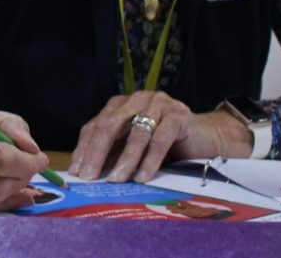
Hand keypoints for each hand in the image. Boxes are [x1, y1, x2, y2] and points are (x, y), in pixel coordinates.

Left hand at [69, 91, 247, 182]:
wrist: (204, 137)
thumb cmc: (164, 144)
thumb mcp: (133, 147)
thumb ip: (113, 153)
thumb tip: (87, 173)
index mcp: (120, 105)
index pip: (95, 125)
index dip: (84, 149)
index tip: (76, 172)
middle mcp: (136, 100)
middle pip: (110, 125)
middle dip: (97, 153)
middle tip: (89, 176)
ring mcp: (158, 104)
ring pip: (136, 133)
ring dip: (125, 159)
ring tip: (116, 180)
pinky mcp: (178, 115)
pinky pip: (160, 139)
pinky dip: (150, 160)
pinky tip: (142, 177)